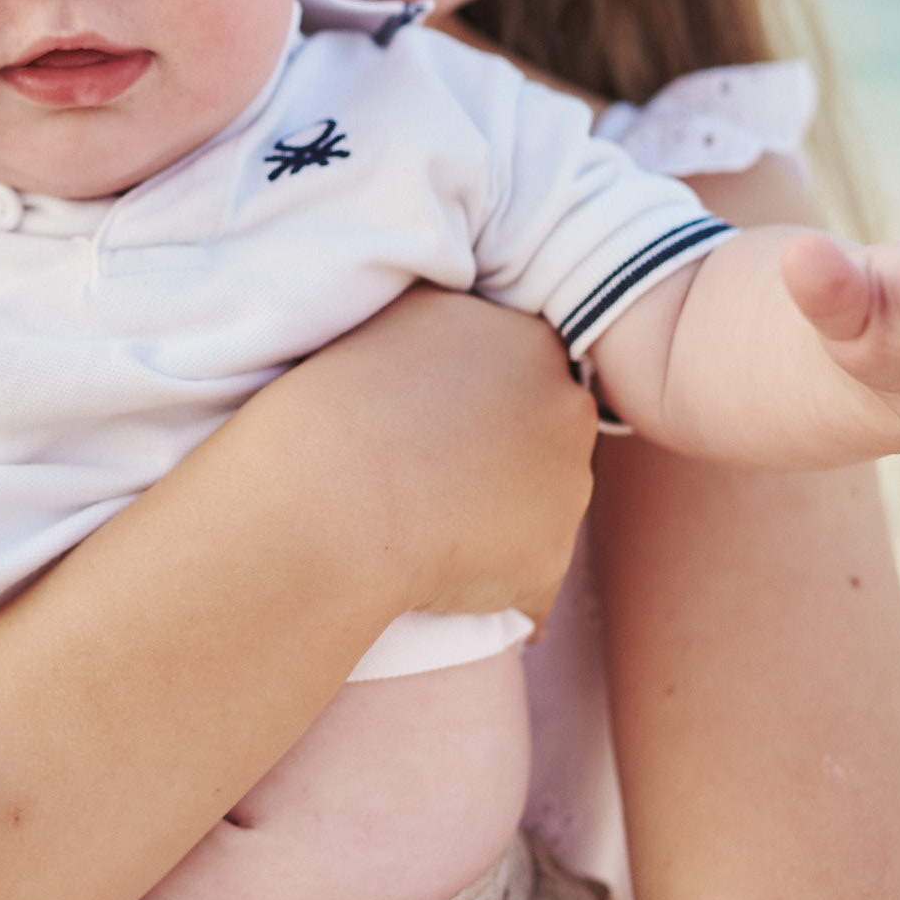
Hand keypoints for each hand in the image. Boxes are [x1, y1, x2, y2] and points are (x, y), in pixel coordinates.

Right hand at [296, 285, 597, 620]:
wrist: (331, 496)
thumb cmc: (339, 404)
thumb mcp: (401, 317)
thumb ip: (451, 327)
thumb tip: (453, 353)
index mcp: (527, 339)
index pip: (521, 367)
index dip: (475, 397)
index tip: (428, 416)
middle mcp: (566, 406)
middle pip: (544, 432)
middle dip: (503, 452)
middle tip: (428, 471)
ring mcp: (568, 486)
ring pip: (539, 505)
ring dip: (499, 516)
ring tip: (423, 523)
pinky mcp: (551, 558)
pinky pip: (526, 577)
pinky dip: (490, 582)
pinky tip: (437, 576)